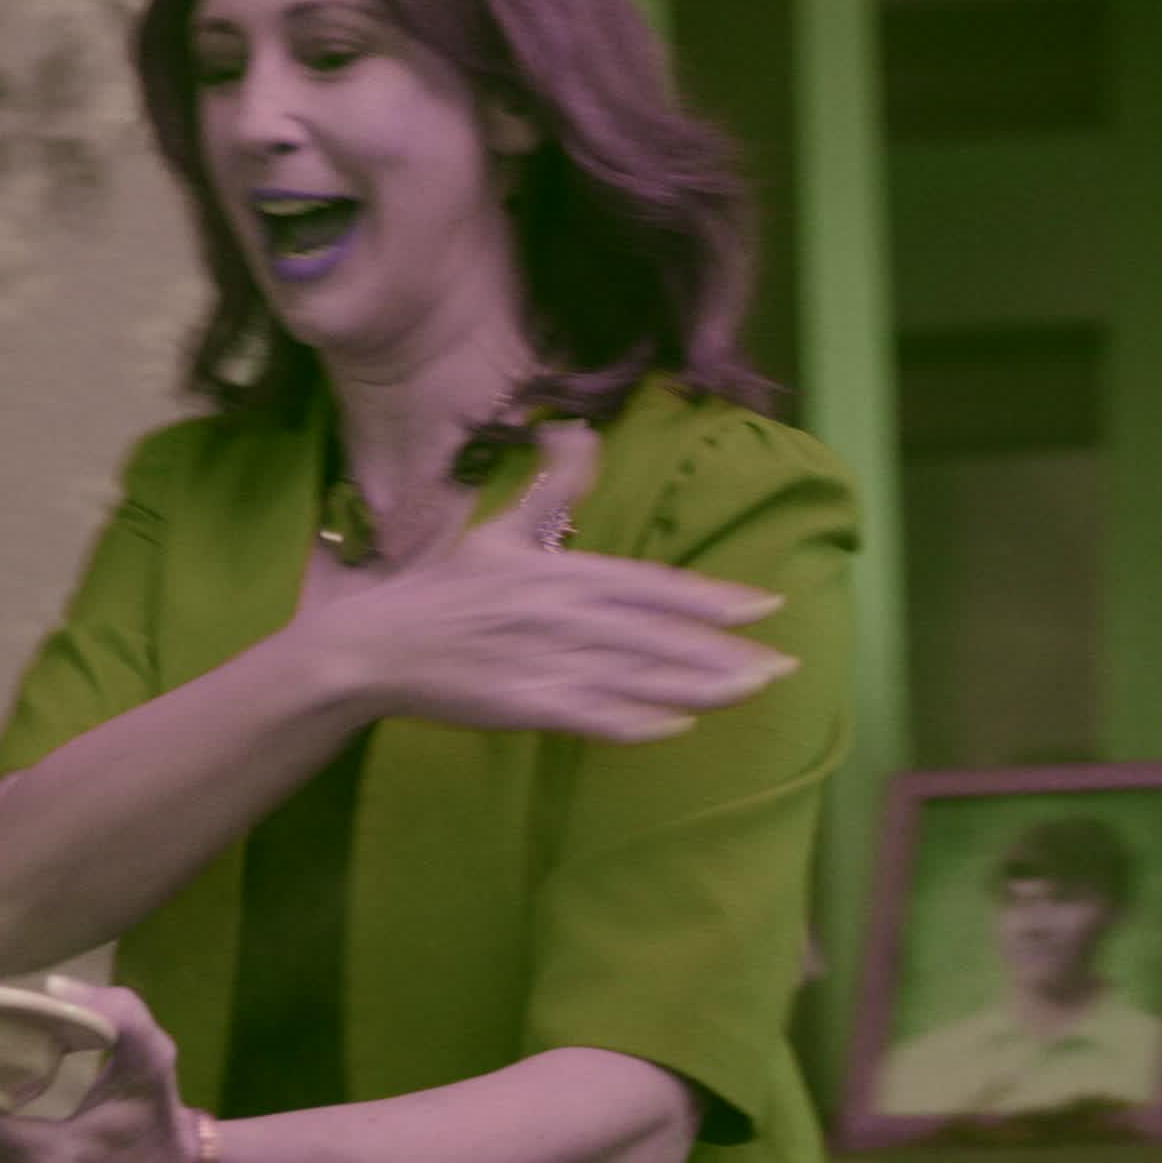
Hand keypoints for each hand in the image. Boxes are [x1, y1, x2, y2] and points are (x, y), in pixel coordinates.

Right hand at [288, 424, 792, 744]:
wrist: (378, 643)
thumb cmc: (443, 588)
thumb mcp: (499, 529)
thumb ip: (550, 488)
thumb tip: (579, 433)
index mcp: (561, 570)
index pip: (652, 583)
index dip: (711, 596)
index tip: (765, 605)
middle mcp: (561, 611)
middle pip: (659, 634)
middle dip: (725, 650)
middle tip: (783, 663)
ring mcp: (544, 659)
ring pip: (638, 675)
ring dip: (698, 686)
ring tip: (749, 693)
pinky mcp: (524, 703)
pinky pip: (591, 714)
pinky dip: (634, 722)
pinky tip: (675, 729)